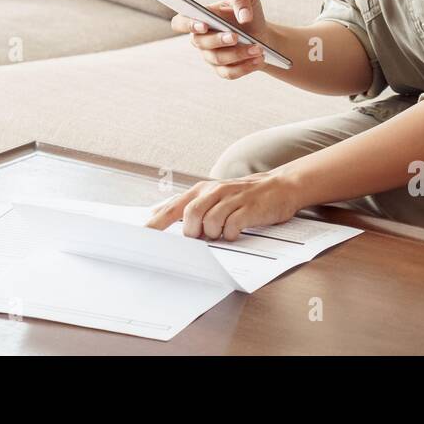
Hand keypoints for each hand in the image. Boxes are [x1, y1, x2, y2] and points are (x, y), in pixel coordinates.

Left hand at [144, 171, 302, 240]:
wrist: (280, 186)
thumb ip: (192, 208)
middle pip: (190, 214)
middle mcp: (215, 191)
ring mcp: (233, 198)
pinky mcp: (249, 208)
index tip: (142, 237)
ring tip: (224, 231)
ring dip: (214, 233)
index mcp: (202, 190)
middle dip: (193, 231)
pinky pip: (232, 226)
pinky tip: (236, 231)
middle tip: (202, 236)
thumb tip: (162, 218)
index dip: (156, 223)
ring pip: (210, 221)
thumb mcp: (215, 197)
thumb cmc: (244, 196)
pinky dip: (231, 234)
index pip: (173, 207)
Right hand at [169, 0, 271, 80]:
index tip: (203, 24)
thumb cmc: (248, 12)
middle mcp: (201, 39)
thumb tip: (243, 16)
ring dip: (239, 53)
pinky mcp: (222, 70)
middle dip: (219, 40)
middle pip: (200, 43)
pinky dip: (245, 66)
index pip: (180, 22)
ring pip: (217, 59)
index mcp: (200, 18)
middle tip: (236, 36)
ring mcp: (210, 56)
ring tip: (258, 48)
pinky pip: (229, 73)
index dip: (187, 24)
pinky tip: (259, 59)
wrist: (262, 34)